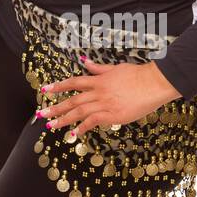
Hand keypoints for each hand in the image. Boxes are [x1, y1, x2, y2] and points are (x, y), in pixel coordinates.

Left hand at [36, 55, 181, 138]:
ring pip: (79, 112)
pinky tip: (74, 134)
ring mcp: (105, 104)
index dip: (58, 86)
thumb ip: (99, 68)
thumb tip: (86, 62)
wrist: (154, 83)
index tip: (45, 90)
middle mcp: (98, 92)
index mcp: (99, 80)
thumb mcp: (116, 68)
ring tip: (51, 125)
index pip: (74, 83)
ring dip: (63, 119)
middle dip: (55, 107)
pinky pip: (93, 122)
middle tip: (42, 114)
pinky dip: (82, 128)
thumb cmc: (138, 75)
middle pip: (72, 100)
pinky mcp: (113, 115)